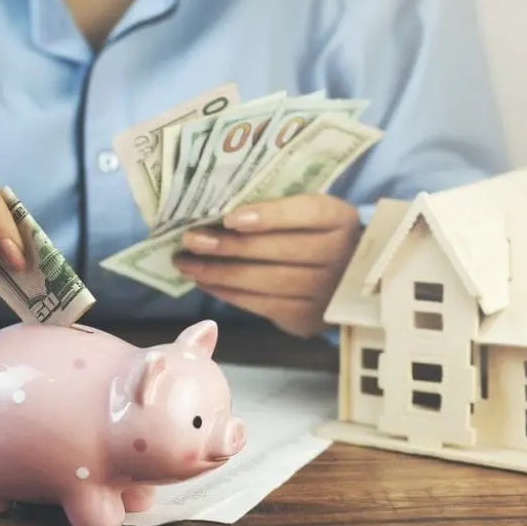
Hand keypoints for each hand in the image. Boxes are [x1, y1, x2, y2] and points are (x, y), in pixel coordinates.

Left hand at [174, 193, 360, 338]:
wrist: (340, 280)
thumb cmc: (309, 234)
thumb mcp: (303, 213)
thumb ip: (274, 206)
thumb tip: (217, 211)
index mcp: (339, 218)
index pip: (308, 212)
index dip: (270, 215)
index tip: (230, 218)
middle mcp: (340, 256)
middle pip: (280, 250)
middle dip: (229, 245)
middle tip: (190, 240)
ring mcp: (326, 292)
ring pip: (266, 281)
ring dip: (220, 272)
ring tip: (187, 264)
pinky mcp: (307, 319)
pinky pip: (261, 305)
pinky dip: (229, 294)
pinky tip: (205, 282)